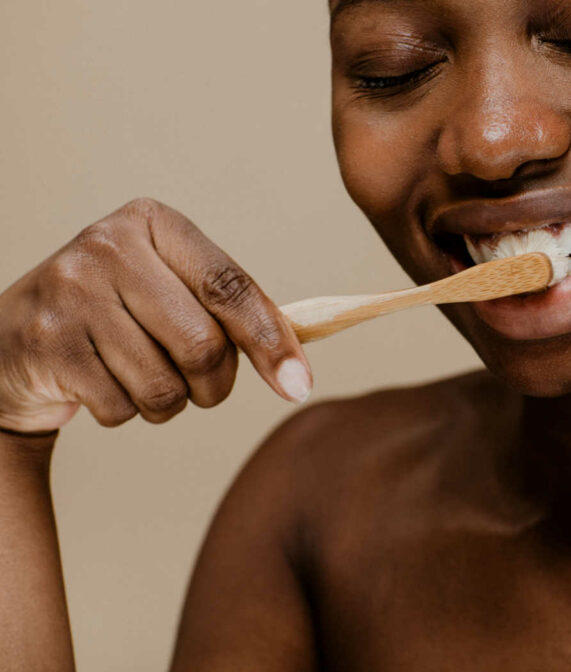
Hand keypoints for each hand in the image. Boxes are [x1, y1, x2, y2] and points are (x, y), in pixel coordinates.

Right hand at [0, 198, 312, 432]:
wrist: (12, 342)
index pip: (229, 287)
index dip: (270, 340)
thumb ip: (228, 311)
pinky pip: (122, 408)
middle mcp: (107, 246)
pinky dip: (126, 413)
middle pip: (203, 345)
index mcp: (153, 222)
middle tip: (201, 386)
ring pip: (164, 385)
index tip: (299, 384)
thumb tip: (296, 367)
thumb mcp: (168, 289)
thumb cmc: (117, 316)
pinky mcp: (48, 343)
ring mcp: (70, 293)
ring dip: (169, 403)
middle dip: (214, 384)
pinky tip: (102, 385)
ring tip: (144, 380)